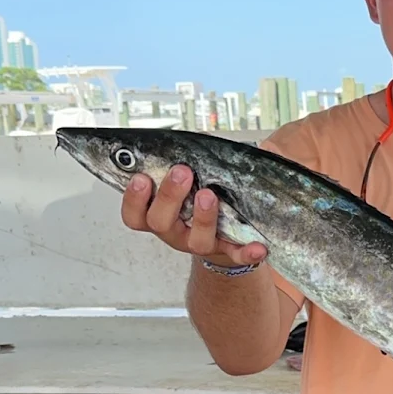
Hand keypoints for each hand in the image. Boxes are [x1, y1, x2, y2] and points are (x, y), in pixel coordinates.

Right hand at [121, 165, 266, 269]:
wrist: (223, 232)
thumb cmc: (200, 196)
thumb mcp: (192, 176)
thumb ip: (194, 157)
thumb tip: (207, 138)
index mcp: (159, 215)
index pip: (135, 215)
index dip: (133, 199)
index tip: (141, 178)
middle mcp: (175, 232)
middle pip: (160, 222)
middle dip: (169, 196)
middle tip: (181, 172)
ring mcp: (200, 243)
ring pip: (196, 240)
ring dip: (202, 217)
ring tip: (209, 195)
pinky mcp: (227, 251)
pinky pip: (237, 255)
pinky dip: (247, 252)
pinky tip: (259, 246)